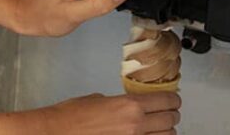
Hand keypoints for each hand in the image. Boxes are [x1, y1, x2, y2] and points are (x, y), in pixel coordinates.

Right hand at [39, 92, 181, 134]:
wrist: (57, 131)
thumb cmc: (72, 115)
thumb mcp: (99, 99)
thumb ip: (121, 103)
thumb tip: (130, 107)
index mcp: (130, 105)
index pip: (167, 100)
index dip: (173, 99)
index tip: (172, 99)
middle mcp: (137, 125)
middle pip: (171, 120)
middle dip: (170, 115)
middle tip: (166, 113)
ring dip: (165, 131)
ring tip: (157, 128)